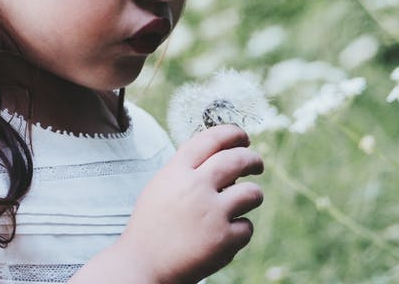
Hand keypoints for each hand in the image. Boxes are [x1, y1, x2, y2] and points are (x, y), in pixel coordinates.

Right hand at [115, 124, 263, 282]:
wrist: (142, 265)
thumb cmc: (152, 226)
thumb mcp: (161, 187)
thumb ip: (188, 171)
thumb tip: (224, 159)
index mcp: (177, 171)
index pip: (211, 139)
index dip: (232, 133)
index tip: (243, 137)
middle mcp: (195, 187)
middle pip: (238, 160)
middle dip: (253, 159)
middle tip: (257, 164)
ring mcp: (211, 213)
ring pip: (252, 193)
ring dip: (254, 195)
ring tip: (248, 200)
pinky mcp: (223, 240)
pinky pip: (246, 227)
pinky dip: (240, 231)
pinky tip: (226, 236)